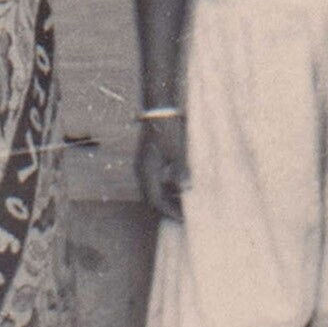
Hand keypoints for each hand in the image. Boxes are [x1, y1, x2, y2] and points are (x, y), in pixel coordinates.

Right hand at [135, 110, 188, 224]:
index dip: (169, 211)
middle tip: (184, 214)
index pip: (155, 200)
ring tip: (183, 202)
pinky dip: (166, 186)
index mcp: (147, 171)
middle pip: (152, 196)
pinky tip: (179, 185)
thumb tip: (185, 189)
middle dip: (167, 207)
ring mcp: (144, 164)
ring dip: (167, 197)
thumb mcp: (178, 151)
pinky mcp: (148, 158)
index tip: (183, 218)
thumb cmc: (169, 129)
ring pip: (153, 188)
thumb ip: (181, 171)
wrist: (160, 109)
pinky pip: (155, 179)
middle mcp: (142, 170)